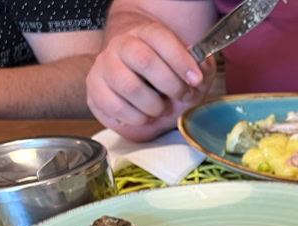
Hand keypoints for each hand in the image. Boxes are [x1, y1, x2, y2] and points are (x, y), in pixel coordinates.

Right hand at [86, 21, 214, 141]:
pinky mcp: (95, 89)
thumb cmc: (167, 75)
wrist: (136, 81)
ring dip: (154, 106)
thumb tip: (202, 67)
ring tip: (161, 108)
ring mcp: (104, 66)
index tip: (195, 80)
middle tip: (182, 96)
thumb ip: (201, 68)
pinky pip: (116, 107)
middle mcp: (121, 46)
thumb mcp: (189, 70)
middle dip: (171, 85)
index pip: (160, 38)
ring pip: (129, 86)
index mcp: (146, 35)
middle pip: (144, 61)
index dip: (180, 60)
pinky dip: (136, 118)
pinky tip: (144, 115)